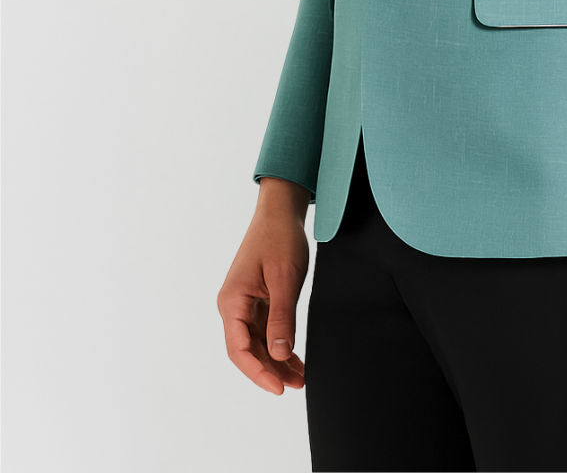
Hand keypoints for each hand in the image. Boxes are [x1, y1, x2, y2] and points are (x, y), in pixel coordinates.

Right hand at [217, 178, 310, 394]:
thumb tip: (279, 355)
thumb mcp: (285, 279)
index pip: (239, 349)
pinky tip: (295, 359)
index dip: (258, 372)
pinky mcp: (256, 300)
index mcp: (233, 301)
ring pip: (257, 343)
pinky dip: (279, 344)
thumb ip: (282, 318)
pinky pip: (265, 330)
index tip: (279, 388)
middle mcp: (233, 305)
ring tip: (300, 379)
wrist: (280, 212)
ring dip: (276, 361)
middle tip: (296, 386)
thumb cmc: (280, 238)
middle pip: (247, 350)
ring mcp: (244, 304)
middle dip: (270, 371)